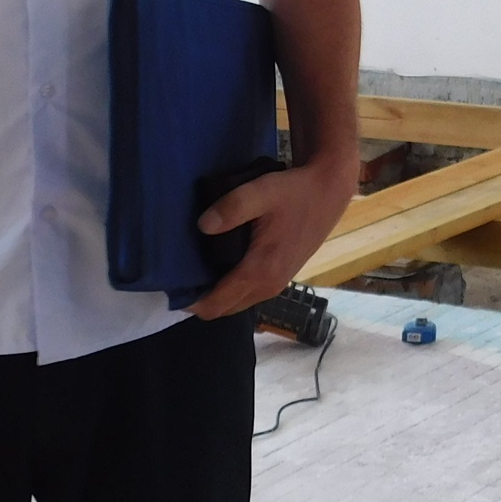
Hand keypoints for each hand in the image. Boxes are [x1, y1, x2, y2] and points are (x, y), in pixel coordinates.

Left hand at [190, 160, 357, 319]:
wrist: (328, 191)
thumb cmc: (294, 192)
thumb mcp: (261, 192)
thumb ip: (231, 208)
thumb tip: (202, 225)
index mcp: (260, 271)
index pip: (216, 304)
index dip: (191, 301)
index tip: (172, 284)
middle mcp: (268, 286)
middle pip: (224, 309)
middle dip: (202, 298)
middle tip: (183, 274)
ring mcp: (277, 284)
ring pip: (237, 303)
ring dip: (218, 293)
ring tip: (200, 268)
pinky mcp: (282, 277)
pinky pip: (249, 293)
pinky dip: (233, 287)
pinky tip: (224, 263)